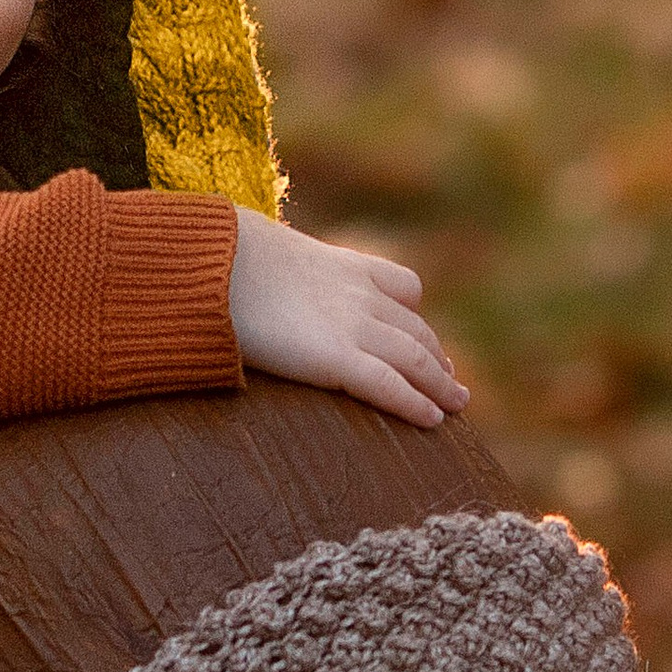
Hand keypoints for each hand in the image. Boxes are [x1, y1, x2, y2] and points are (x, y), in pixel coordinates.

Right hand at [226, 210, 470, 425]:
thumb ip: (274, 266)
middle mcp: (361, 294)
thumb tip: (246, 271)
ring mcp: (355, 326)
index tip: (425, 340)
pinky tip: (433, 421)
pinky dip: (415, 404)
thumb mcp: (263, 250)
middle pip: (415, 329)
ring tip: (455, 405)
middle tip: (449, 382)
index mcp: (345, 265)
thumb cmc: (223, 257)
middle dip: (436, 358)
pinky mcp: (339, 358)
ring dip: (440, 385)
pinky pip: (391, 385)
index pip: (402, 287)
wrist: (217, 261)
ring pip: (417, 358)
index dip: (416, 317)